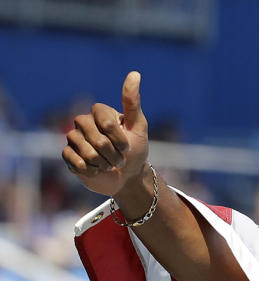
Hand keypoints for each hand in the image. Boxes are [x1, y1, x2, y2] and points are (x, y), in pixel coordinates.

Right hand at [62, 71, 148, 196]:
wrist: (127, 176)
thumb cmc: (134, 150)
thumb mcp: (138, 127)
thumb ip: (132, 102)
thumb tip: (135, 73)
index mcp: (99, 113)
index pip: (106, 123)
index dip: (119, 140)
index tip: (128, 146)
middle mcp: (83, 122)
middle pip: (98, 140)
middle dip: (114, 155)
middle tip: (119, 159)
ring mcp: (73, 138)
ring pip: (87, 152)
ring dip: (104, 164)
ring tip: (109, 164)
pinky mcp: (67, 154)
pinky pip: (76, 162)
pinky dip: (92, 170)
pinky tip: (97, 170)